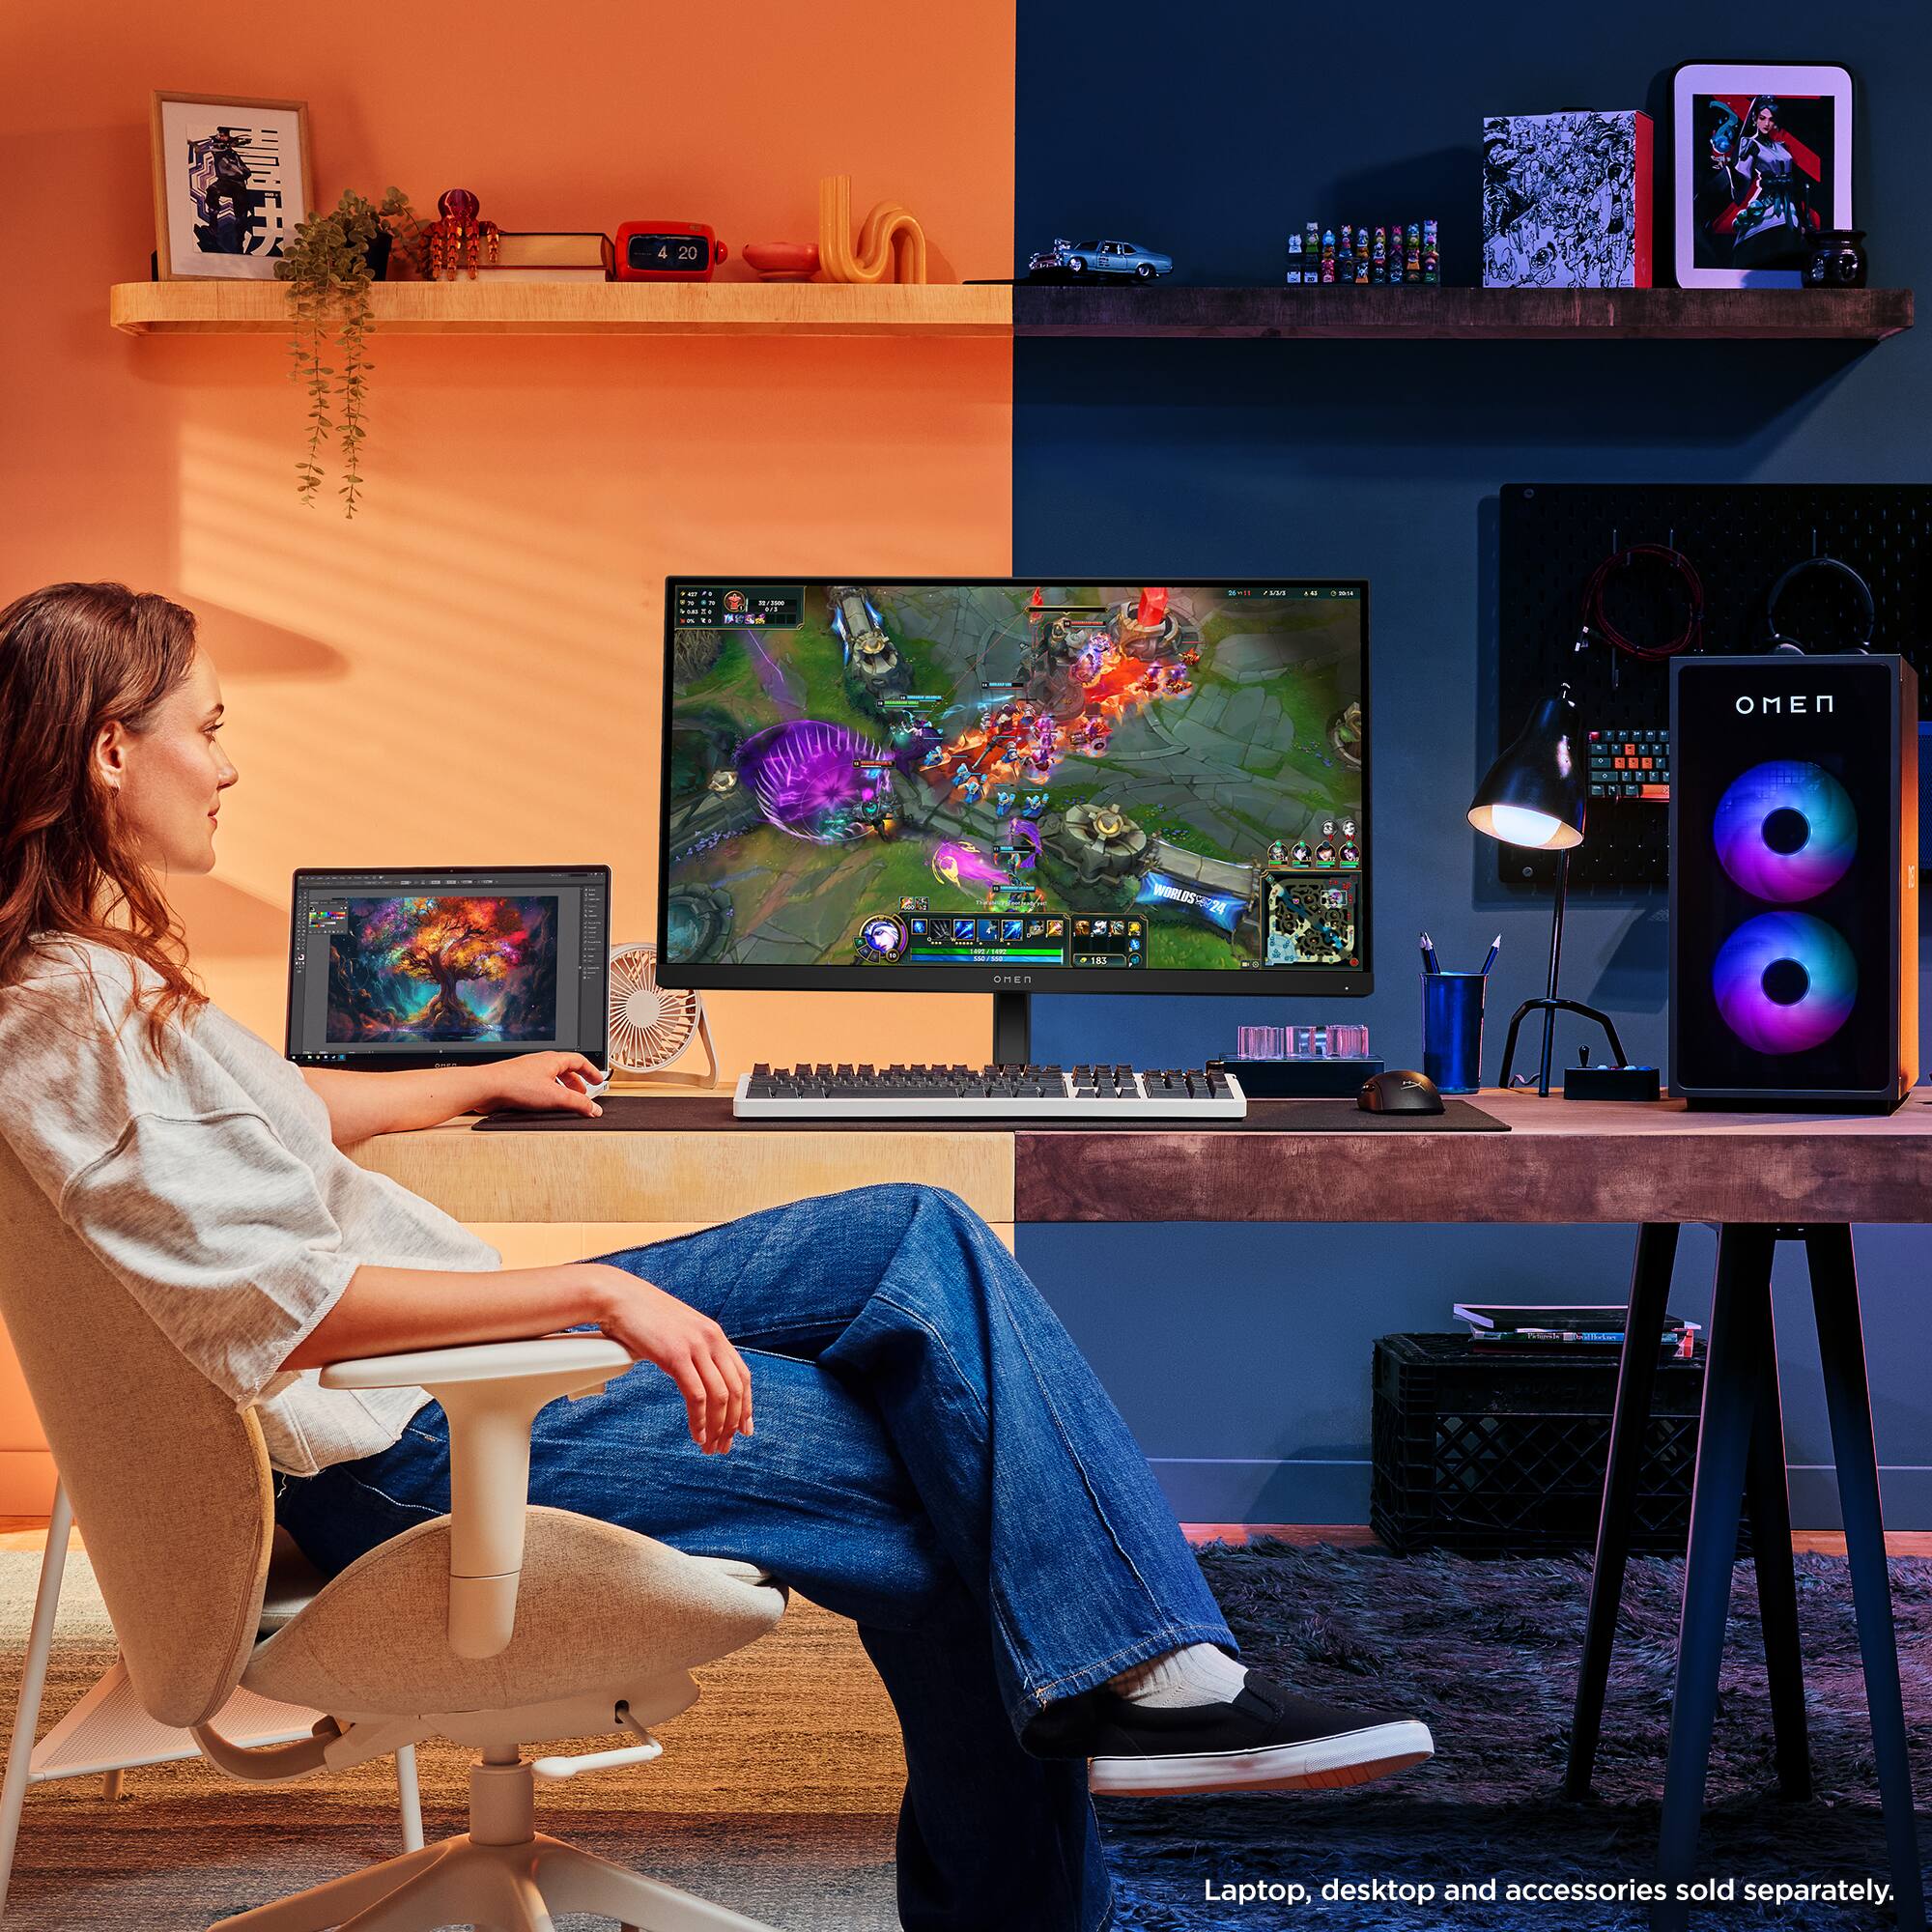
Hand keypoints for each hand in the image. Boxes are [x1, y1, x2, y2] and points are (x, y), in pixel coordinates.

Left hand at [481, 1052, 606, 1117]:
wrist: (487, 1087)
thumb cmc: (516, 1085)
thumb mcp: (555, 1097)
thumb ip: (578, 1103)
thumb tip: (594, 1109)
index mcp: (553, 1060)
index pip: (579, 1061)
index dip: (591, 1071)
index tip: (598, 1080)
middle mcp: (540, 1062)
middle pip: (565, 1069)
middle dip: (576, 1083)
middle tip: (582, 1096)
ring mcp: (527, 1071)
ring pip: (551, 1077)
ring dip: (562, 1089)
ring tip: (565, 1102)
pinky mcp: (517, 1081)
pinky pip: (538, 1085)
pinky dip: (547, 1094)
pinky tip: (544, 1105)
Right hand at [581, 1266, 752, 1452]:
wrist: (618, 1297)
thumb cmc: (642, 1317)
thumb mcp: (677, 1331)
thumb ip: (692, 1350)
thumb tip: (697, 1375)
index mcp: (714, 1334)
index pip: (742, 1375)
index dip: (746, 1406)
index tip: (744, 1429)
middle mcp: (711, 1339)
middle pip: (735, 1389)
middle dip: (733, 1423)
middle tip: (725, 1446)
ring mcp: (695, 1346)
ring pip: (720, 1396)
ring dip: (718, 1427)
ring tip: (710, 1447)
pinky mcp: (676, 1355)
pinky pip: (696, 1395)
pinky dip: (700, 1420)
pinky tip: (697, 1435)